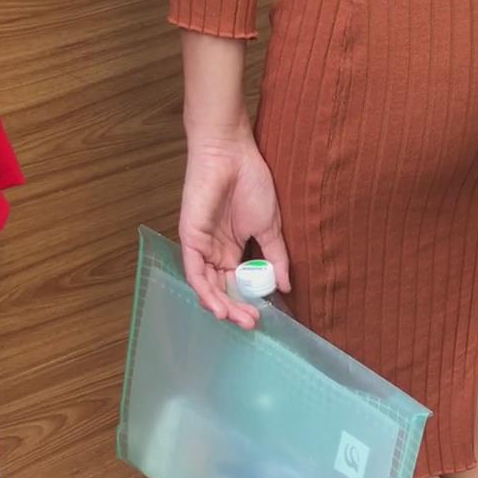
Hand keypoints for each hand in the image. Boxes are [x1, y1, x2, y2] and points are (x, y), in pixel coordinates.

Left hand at [178, 134, 290, 327]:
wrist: (232, 153)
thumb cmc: (251, 181)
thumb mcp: (270, 228)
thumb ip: (276, 258)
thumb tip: (286, 286)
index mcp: (234, 250)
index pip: (238, 285)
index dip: (249, 303)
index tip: (264, 316)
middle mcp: (216, 252)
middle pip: (222, 290)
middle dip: (236, 310)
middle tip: (252, 324)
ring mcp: (202, 247)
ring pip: (208, 287)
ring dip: (222, 306)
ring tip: (238, 320)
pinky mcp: (191, 239)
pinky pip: (195, 273)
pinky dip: (205, 292)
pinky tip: (219, 308)